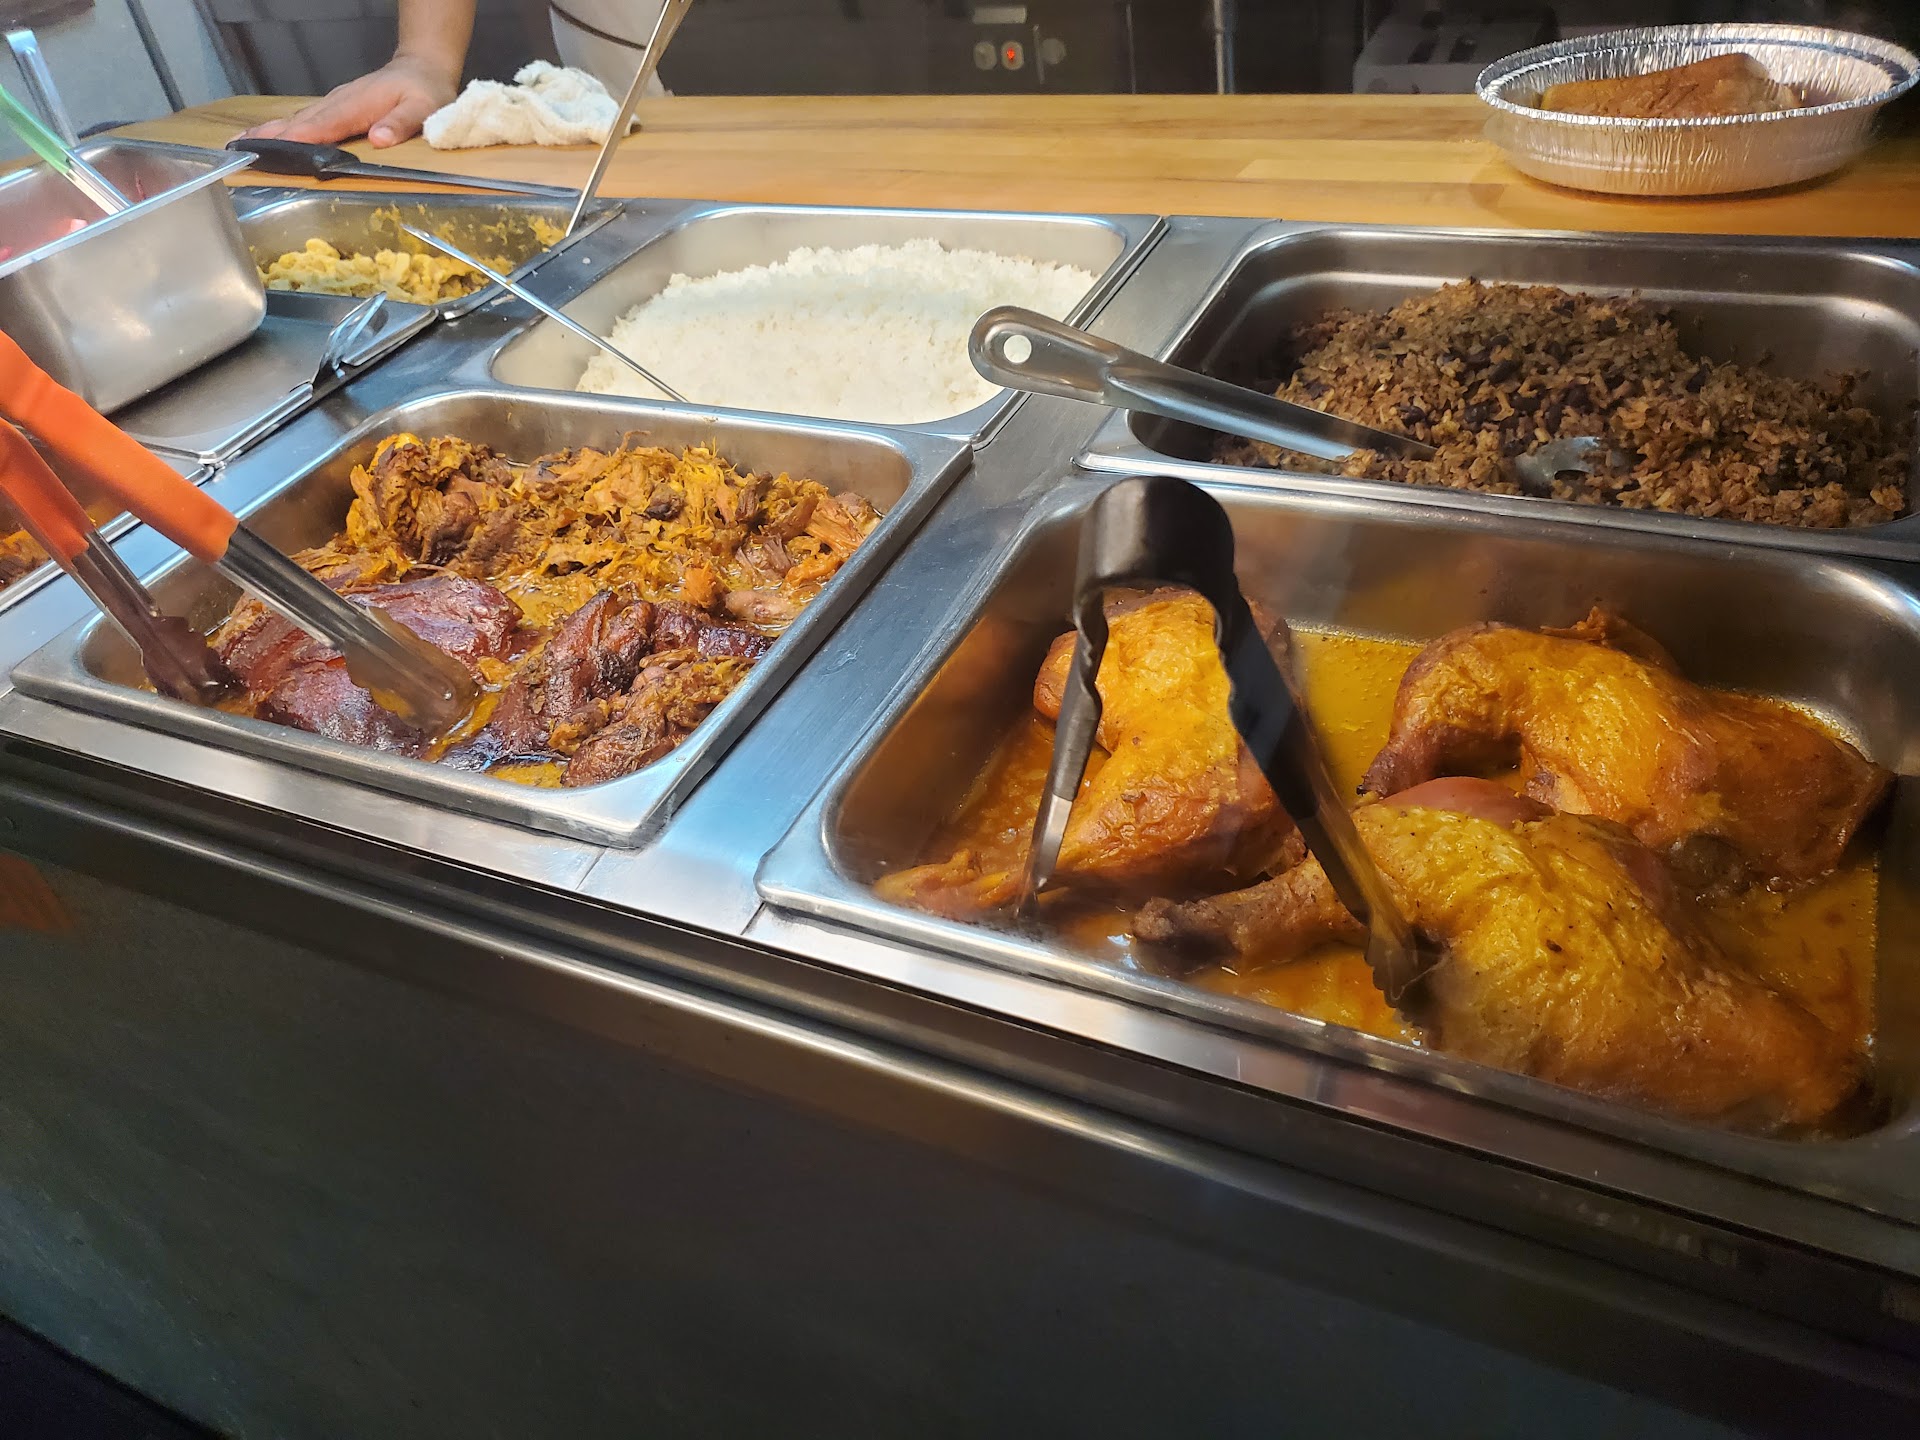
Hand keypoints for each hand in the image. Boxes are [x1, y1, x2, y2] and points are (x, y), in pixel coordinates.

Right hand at [237, 53, 459, 148]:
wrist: (420, 68)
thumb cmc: (424, 91)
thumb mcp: (424, 107)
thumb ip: (402, 122)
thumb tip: (379, 138)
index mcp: (358, 105)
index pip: (325, 124)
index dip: (301, 138)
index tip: (278, 149)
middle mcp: (339, 103)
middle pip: (300, 121)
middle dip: (271, 136)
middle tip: (240, 151)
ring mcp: (333, 104)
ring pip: (296, 119)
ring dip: (268, 132)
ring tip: (239, 145)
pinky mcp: (332, 108)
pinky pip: (303, 119)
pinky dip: (280, 129)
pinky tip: (263, 138)